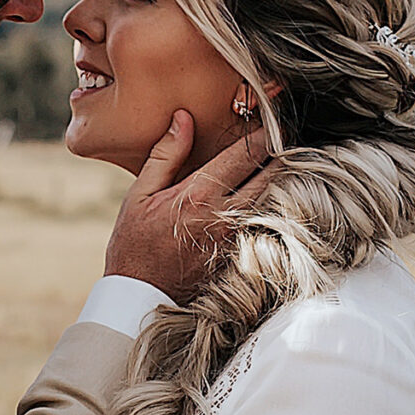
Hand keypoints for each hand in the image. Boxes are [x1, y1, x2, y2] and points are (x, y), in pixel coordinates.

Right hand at [103, 111, 270, 301]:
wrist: (140, 296)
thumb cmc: (134, 244)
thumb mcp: (140, 194)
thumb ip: (166, 154)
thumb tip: (183, 119)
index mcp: (200, 194)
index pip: (245, 155)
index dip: (263, 134)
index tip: (270, 121)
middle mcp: (224, 215)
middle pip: (269, 176)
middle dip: (277, 154)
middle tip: (280, 139)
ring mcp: (235, 237)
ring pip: (269, 200)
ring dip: (274, 180)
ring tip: (274, 163)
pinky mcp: (239, 254)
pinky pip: (260, 222)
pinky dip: (265, 206)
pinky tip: (259, 197)